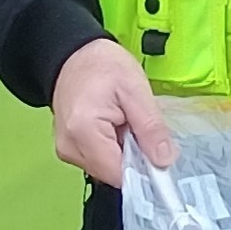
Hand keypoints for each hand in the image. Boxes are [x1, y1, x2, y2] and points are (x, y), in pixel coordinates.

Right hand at [50, 37, 172, 184]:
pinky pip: (98, 161)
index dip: (144, 169)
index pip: (119, 174)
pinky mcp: (69, 149)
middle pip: (112, 174)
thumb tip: (164, 160)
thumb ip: (151, 128)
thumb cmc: (102, 65)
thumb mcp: (136, 90)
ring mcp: (66, 150)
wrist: (74, 54)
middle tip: (136, 127)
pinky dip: (112, 149)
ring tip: (123, 124)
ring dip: (122, 153)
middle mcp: (69, 147)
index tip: (158, 154)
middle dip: (133, 158)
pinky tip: (113, 127)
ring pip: (106, 170)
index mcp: (83, 131)